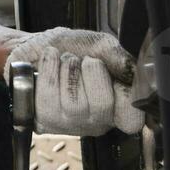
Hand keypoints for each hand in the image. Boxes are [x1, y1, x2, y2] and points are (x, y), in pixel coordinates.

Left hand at [4, 28, 141, 135]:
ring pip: (73, 105)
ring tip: (65, 61)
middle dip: (91, 71)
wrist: (38, 46)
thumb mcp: (99, 46)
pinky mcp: (44, 120)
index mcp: (116, 106)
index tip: (112, 71)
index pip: (131, 119)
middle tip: (83, 60)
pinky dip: (49, 69)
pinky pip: (48, 98)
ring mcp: (69, 123)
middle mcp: (95, 120)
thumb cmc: (70, 48)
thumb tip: (131, 70)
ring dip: (67, 69)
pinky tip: (50, 61)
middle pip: (102, 105)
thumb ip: (117, 57)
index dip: (125, 95)